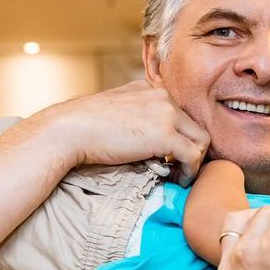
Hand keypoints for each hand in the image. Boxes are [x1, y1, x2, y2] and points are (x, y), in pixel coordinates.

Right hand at [27, 80, 210, 181]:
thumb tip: (142, 138)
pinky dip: (190, 172)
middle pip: (194, 126)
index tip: (169, 156)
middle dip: (191, 150)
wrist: (69, 130)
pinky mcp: (164, 135)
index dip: (179, 137)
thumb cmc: (82, 126)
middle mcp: (162, 96)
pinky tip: (177, 180)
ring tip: (178, 176)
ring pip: (201, 140)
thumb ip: (133, 115)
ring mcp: (165, 114)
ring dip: (194, 161)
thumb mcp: (114, 109)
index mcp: (149, 89)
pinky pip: (193, 156)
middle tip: (177, 169)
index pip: (179, 114)